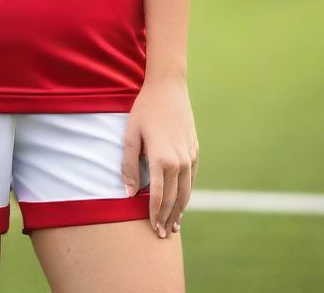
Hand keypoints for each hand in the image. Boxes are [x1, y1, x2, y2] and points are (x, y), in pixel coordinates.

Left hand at [121, 76, 197, 238]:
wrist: (168, 88)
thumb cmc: (144, 109)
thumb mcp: (130, 134)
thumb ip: (128, 164)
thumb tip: (128, 192)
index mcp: (161, 160)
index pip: (157, 196)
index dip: (154, 214)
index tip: (152, 228)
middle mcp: (179, 162)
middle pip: (174, 199)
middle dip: (168, 218)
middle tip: (162, 235)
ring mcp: (190, 157)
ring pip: (186, 192)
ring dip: (180, 211)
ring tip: (174, 226)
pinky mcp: (195, 151)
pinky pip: (191, 179)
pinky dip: (186, 194)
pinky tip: (181, 202)